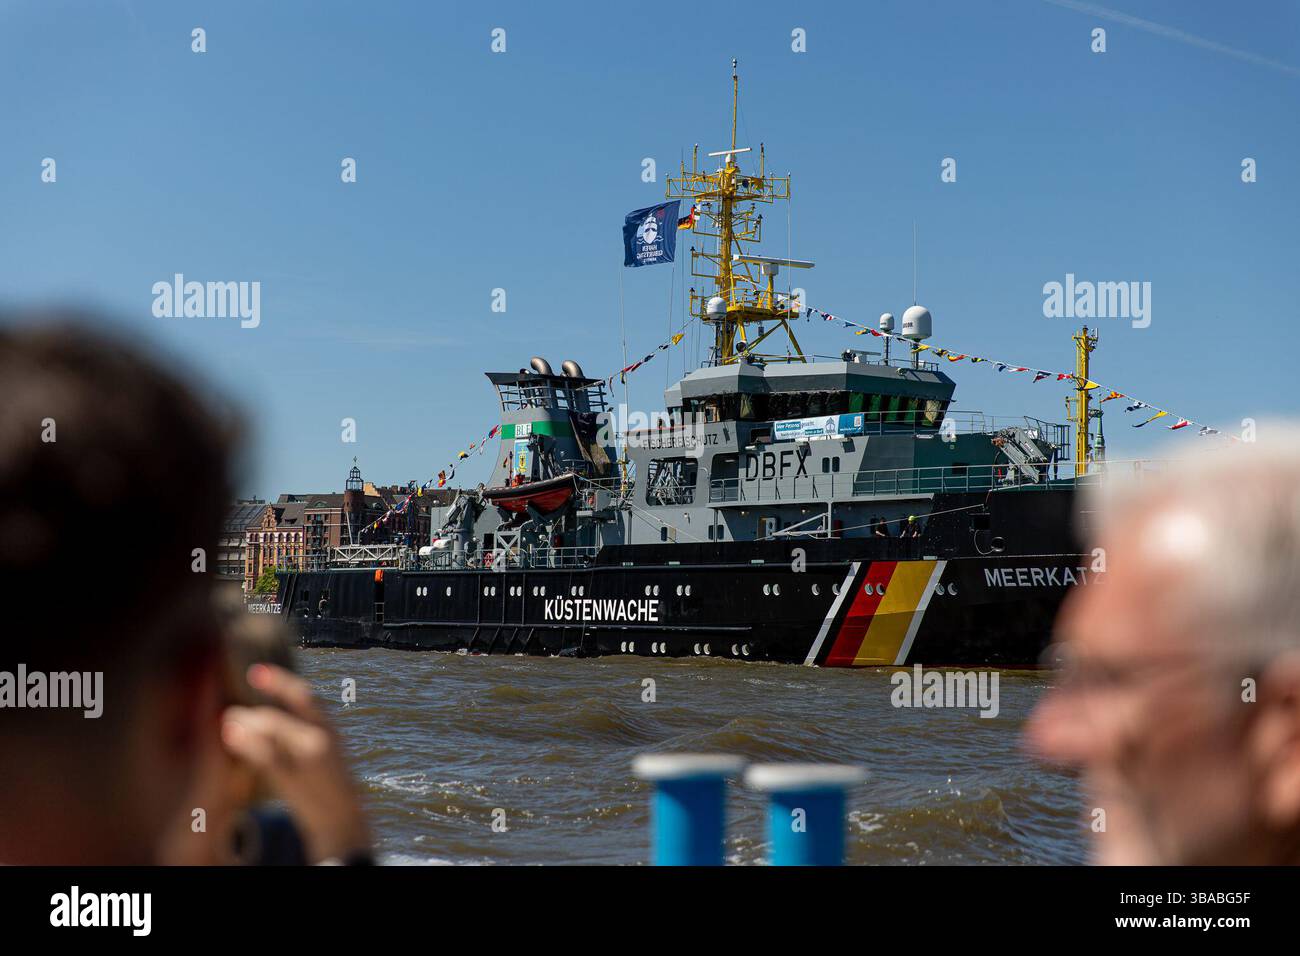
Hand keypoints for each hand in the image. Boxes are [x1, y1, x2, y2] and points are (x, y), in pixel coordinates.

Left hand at [221, 664, 370, 863]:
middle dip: (252, 709)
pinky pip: (266, 756)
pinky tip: (230, 734)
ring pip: (272, 729)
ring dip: (245, 722)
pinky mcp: (294, 780)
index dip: (280, 681)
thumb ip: (299, 724)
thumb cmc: (324, 776)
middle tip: (231, 709)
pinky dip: (246, 742)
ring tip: (228, 721)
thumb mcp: (320, 743)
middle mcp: (321, 738)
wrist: (341, 815)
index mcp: (328, 725)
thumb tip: (263, 706)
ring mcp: (308, 759)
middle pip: (280, 715)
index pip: (305, 696)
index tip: (256, 671)